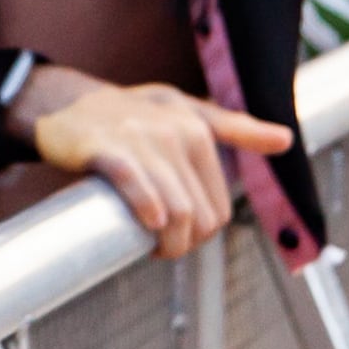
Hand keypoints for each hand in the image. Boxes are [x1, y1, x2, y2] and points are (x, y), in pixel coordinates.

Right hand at [21, 68, 293, 260]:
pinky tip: (144, 224)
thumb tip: (286, 139)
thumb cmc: (127, 113)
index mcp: (197, 128)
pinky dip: (146, 212)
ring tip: (149, 246)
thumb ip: (234, 126)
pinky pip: (138, 189)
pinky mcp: (106, 150)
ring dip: (164, 243)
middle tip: (159, 246)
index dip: (201, 232)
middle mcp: (175, 132)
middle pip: (198, 215)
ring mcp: (140, 139)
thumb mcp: (182, 110)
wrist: (62, 102)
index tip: (179, 234)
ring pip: (174, 211)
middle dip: (182, 243)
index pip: (217, 206)